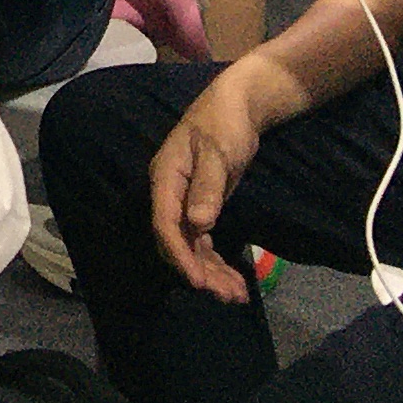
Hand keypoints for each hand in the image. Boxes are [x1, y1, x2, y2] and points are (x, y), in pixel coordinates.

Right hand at [149, 65, 271, 301]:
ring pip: (192, 246)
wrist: (236, 106)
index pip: (165, 223)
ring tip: (237, 296)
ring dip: (212, 272)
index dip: (180, 254)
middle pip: (177, 241)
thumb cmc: (223, 123)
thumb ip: (208, 187)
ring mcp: (185, 202)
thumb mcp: (218, 151)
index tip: (199, 280)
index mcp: (165, 177)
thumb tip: (199, 224)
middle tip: (227, 295)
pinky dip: (217, 261)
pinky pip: (204, 241)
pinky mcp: (201, 206)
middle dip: (200, 271)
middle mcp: (170, 194)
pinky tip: (235, 280)